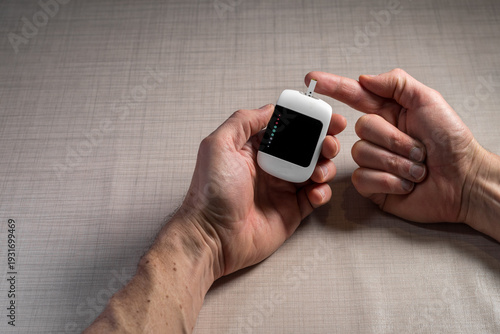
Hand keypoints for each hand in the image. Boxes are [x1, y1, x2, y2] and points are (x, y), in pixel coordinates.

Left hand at [175, 104, 345, 277]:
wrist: (212, 237)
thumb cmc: (210, 193)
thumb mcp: (219, 146)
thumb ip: (243, 122)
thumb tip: (269, 109)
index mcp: (255, 150)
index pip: (288, 129)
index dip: (308, 121)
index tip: (325, 115)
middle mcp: (271, 167)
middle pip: (307, 149)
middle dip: (324, 142)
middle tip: (330, 142)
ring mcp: (282, 190)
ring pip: (315, 171)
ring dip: (325, 166)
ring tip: (320, 170)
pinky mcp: (291, 211)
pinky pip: (315, 197)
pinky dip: (322, 192)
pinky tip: (316, 191)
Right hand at [305, 69, 486, 223]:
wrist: (463, 182)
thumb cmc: (452, 142)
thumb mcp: (429, 101)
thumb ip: (396, 83)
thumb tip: (364, 78)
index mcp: (389, 113)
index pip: (354, 95)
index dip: (332, 86)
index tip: (311, 79)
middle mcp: (378, 136)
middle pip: (362, 128)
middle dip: (394, 140)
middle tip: (418, 148)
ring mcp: (374, 161)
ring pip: (362, 155)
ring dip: (396, 163)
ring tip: (416, 169)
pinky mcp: (373, 185)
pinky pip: (363, 178)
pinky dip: (389, 181)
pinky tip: (406, 183)